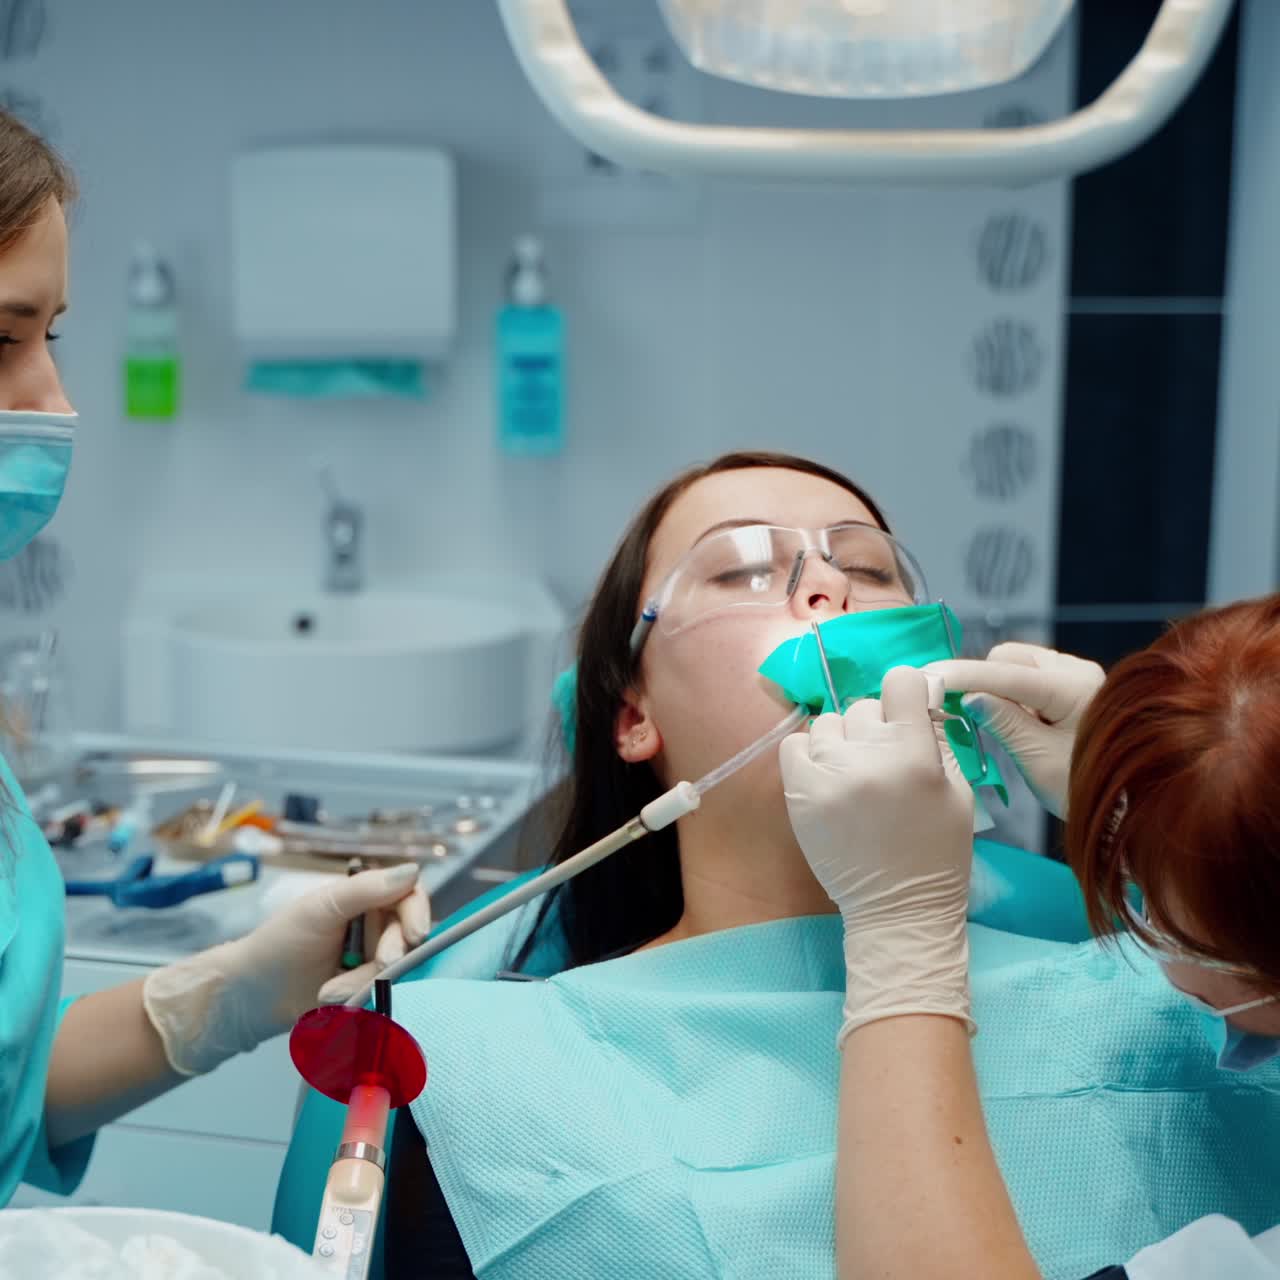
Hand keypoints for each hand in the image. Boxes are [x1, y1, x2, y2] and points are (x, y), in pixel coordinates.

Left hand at [142, 863, 430, 1075]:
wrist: (251, 997)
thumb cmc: (281, 943)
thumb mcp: (322, 908)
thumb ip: (367, 889)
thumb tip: (415, 869)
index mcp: (365, 897)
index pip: (409, 896)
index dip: (417, 913)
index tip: (414, 934)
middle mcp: (374, 926)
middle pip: (408, 934)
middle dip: (392, 952)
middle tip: (380, 965)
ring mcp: (371, 959)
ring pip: (397, 967)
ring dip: (366, 980)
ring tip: (330, 992)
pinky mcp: (366, 988)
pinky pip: (383, 991)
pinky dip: (360, 996)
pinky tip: (333, 1000)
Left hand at [779, 666, 975, 1042]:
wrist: (897, 909)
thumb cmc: (936, 852)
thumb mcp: (958, 792)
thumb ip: (937, 740)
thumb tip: (918, 693)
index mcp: (915, 755)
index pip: (901, 682)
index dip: (905, 694)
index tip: (905, 711)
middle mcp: (868, 758)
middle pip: (864, 705)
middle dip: (876, 727)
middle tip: (883, 762)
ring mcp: (829, 774)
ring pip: (829, 722)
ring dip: (842, 741)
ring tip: (855, 774)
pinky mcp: (799, 793)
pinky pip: (795, 744)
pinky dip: (809, 754)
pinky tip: (828, 777)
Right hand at [926, 642, 1103, 818]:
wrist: (1129, 805)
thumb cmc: (1085, 788)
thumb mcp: (1037, 760)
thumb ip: (1003, 722)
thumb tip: (969, 697)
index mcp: (1072, 688)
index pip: (1005, 674)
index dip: (963, 675)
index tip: (928, 677)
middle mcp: (1077, 671)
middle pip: (1009, 659)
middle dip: (982, 681)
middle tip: (963, 713)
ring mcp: (1078, 676)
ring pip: (1018, 664)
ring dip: (997, 687)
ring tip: (995, 723)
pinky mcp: (1075, 686)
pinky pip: (1031, 677)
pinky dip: (1013, 694)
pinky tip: (1013, 721)